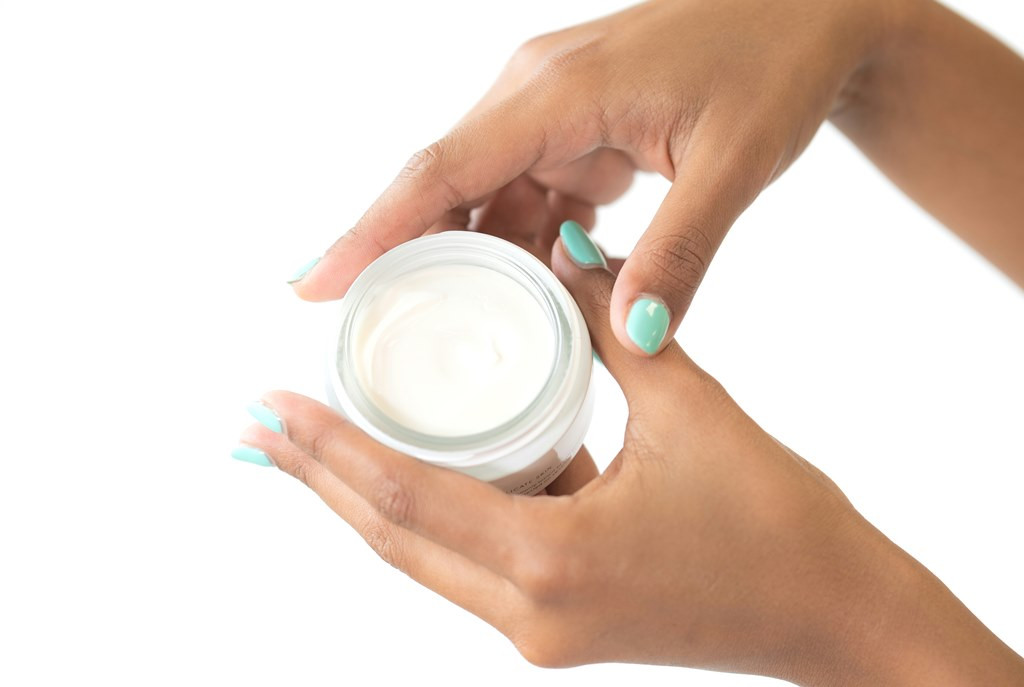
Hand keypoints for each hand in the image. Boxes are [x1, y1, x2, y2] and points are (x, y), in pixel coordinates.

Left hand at [244, 236, 1022, 682]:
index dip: (334, 452)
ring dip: (366, 502)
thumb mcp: (694, 413)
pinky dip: (428, 519)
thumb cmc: (782, 529)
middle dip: (323, 480)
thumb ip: (620, 331)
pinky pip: (467, 566)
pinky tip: (410, 474)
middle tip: (263, 429)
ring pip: (423, 558)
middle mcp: (529, 611)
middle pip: (394, 538)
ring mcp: (539, 628)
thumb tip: (570, 259)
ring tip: (312, 449)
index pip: (409, 499)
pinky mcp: (558, 625)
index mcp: (553, 561)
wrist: (836, 619)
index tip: (276, 410)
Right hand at [290, 0, 914, 354]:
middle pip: (443, 186)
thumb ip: (681, 250)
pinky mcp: (577, 131)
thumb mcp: (734, 162)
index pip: (441, 168)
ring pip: (483, 198)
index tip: (314, 282)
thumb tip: (634, 332)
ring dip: (470, 261)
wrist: (814, 12)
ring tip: (452, 336)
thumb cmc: (776, 61)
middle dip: (404, 258)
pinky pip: (526, 196)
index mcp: (558, 92)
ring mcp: (554, 113)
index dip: (372, 227)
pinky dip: (520, 247)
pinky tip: (529, 297)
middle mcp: (537, 95)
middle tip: (369, 336)